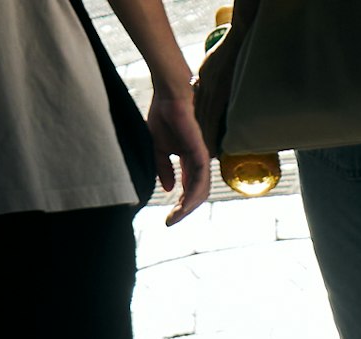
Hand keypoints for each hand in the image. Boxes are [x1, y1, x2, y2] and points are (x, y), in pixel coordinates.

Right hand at [146, 80, 210, 220]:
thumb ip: (164, 169)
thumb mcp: (159, 148)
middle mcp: (199, 160)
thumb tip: (168, 189)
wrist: (168, 94)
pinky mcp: (200, 151)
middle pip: (197, 193)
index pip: (190, 188)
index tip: (169, 219)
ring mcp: (201, 156)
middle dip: (184, 210)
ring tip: (176, 216)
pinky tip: (184, 204)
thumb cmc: (164, 115)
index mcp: (189, 160)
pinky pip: (199, 177)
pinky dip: (192, 193)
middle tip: (171, 222)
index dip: (181, 205)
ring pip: (200, 189)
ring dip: (188, 206)